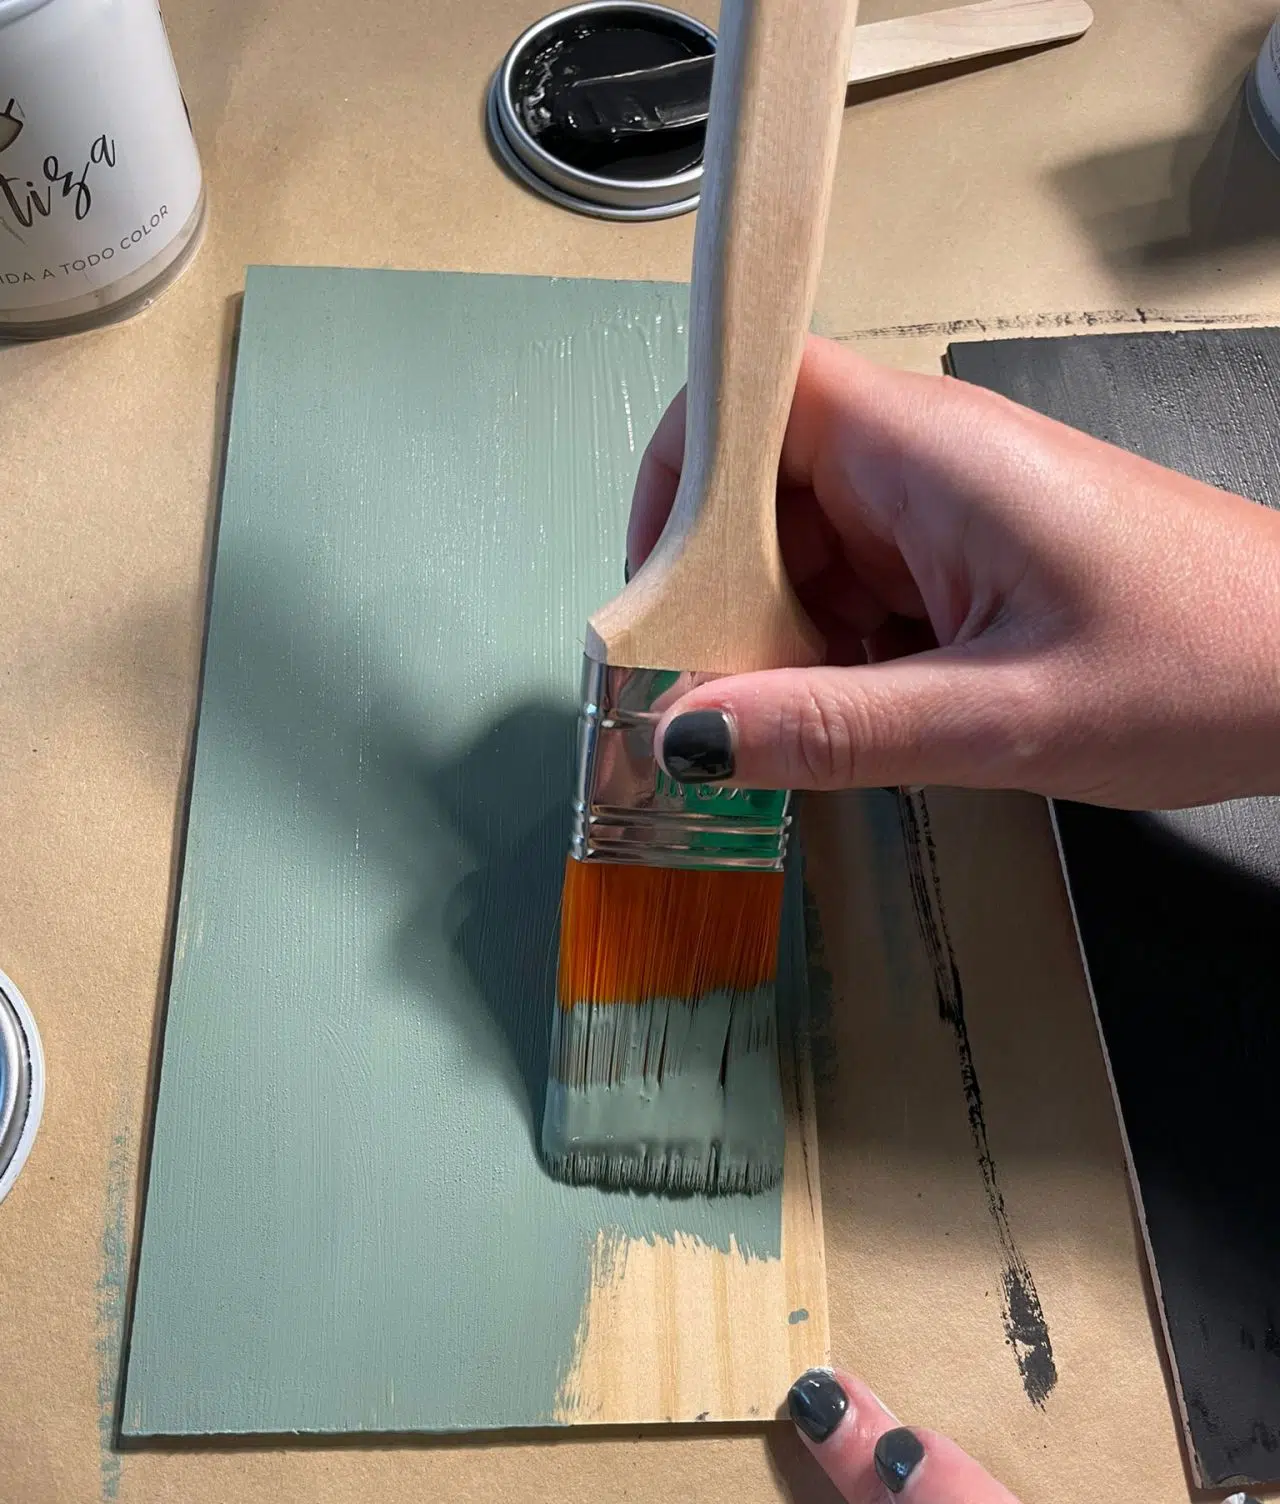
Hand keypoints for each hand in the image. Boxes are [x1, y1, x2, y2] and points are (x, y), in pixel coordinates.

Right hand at [628, 338, 1279, 807]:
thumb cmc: (1208, 663)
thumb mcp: (1000, 719)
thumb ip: (834, 728)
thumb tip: (690, 733)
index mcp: (929, 453)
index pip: (746, 396)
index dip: (673, 478)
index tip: (647, 592)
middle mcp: (928, 458)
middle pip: (757, 488)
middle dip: (721, 597)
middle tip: (720, 707)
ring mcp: (949, 506)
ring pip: (804, 548)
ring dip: (783, 639)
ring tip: (811, 730)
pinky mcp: (971, 554)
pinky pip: (860, 587)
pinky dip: (839, 655)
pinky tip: (869, 720)